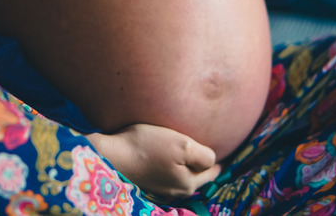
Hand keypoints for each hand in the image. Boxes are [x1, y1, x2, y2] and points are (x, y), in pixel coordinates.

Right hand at [85, 123, 221, 197]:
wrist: (111, 154)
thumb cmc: (147, 146)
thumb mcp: (183, 145)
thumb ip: (204, 155)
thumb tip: (214, 161)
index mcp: (189, 183)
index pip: (212, 171)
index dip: (218, 160)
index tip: (223, 151)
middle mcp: (177, 190)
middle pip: (198, 176)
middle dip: (204, 165)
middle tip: (209, 149)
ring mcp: (161, 188)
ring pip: (183, 175)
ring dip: (188, 165)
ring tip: (191, 151)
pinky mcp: (148, 181)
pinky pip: (168, 173)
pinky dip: (173, 165)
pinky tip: (169, 156)